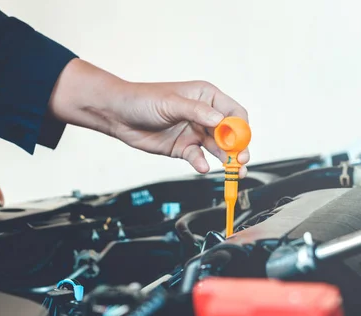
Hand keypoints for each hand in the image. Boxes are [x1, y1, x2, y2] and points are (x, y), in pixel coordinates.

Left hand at [48, 59, 249, 176]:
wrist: (118, 115)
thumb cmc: (144, 100)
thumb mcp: (171, 102)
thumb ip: (197, 112)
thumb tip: (220, 120)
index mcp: (207, 97)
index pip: (234, 113)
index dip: (241, 128)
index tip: (240, 142)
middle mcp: (205, 115)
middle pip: (230, 134)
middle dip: (238, 148)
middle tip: (241, 161)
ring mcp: (196, 133)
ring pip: (218, 149)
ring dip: (227, 160)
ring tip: (235, 173)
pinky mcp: (184, 148)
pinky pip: (198, 157)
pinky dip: (202, 163)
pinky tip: (202, 167)